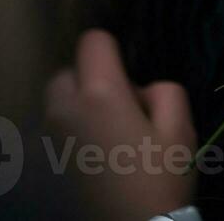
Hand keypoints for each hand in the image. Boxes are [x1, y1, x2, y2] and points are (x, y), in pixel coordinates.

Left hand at [44, 29, 197, 220]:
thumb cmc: (159, 182)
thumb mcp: (182, 130)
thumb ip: (164, 91)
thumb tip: (139, 90)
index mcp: (101, 94)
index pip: (92, 42)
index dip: (111, 51)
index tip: (126, 77)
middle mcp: (64, 111)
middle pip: (65, 74)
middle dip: (88, 83)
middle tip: (115, 111)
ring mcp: (49, 141)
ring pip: (55, 107)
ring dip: (73, 112)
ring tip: (99, 140)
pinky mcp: (42, 167)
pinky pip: (50, 138)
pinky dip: (65, 140)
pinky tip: (86, 163)